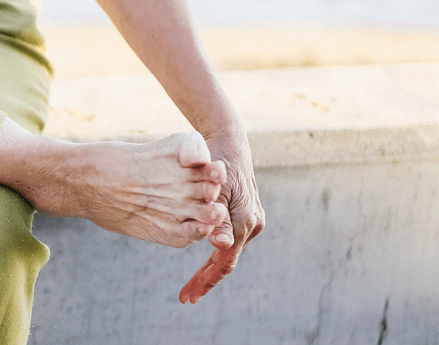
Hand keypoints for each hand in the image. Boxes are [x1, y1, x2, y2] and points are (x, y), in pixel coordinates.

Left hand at [179, 133, 264, 302]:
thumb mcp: (213, 188)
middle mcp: (252, 224)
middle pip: (226, 262)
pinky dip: (214, 254)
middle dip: (205, 280)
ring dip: (210, 270)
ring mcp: (251, 220)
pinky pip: (228, 240)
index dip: (205, 281)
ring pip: (227, 253)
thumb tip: (221, 245)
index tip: (188, 296)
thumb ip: (216, 216)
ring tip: (191, 286)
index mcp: (244, 221)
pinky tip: (201, 265)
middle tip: (186, 297)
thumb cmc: (215, 161)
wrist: (228, 141)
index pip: (224, 262)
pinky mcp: (245, 215)